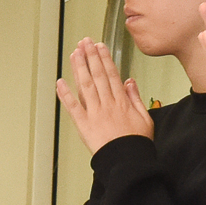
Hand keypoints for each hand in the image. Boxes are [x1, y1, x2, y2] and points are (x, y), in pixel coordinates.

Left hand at [54, 37, 155, 153]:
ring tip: (74, 54)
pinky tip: (60, 83)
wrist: (127, 162)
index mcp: (121, 102)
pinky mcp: (83, 125)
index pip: (111, 74)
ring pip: (85, 86)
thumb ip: (136, 98)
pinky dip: (65, 94)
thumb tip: (130, 82)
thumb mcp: (145, 118)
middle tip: (84, 42)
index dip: (104, 58)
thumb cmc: (136, 144)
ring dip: (78, 68)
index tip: (99, 46)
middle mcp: (106, 104)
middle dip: (90, 56)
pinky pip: (72, 107)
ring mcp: (94, 113)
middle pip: (97, 75)